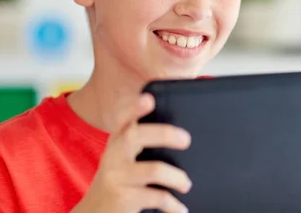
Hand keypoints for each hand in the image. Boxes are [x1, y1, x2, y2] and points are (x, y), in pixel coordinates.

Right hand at [71, 93, 191, 212]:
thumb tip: (180, 132)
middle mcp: (113, 156)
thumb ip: (143, 141)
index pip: (123, 119)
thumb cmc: (121, 180)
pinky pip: (157, 197)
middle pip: (135, 136)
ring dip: (177, 177)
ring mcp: (117, 178)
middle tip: (187, 140)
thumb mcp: (125, 158)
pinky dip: (173, 204)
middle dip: (164, 133)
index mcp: (117, 142)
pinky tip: (180, 208)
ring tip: (186, 184)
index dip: (134, 108)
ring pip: (153, 169)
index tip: (148, 98)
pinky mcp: (123, 199)